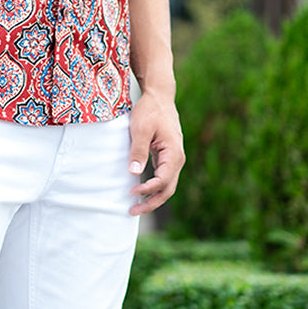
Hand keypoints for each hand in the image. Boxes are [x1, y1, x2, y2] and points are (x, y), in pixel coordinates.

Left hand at [128, 90, 183, 215]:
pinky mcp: (167, 157)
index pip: (162, 180)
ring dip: (152, 198)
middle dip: (151, 203)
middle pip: (167, 190)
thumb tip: (134, 173)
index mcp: (173, 153)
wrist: (159, 96)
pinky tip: (140, 191)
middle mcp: (177, 159)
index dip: (147, 190)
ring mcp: (173, 159)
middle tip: (132, 211)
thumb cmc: (150, 110)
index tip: (130, 192)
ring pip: (166, 186)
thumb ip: (138, 151)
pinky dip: (153, 188)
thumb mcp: (141, 129)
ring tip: (135, 207)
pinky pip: (162, 178)